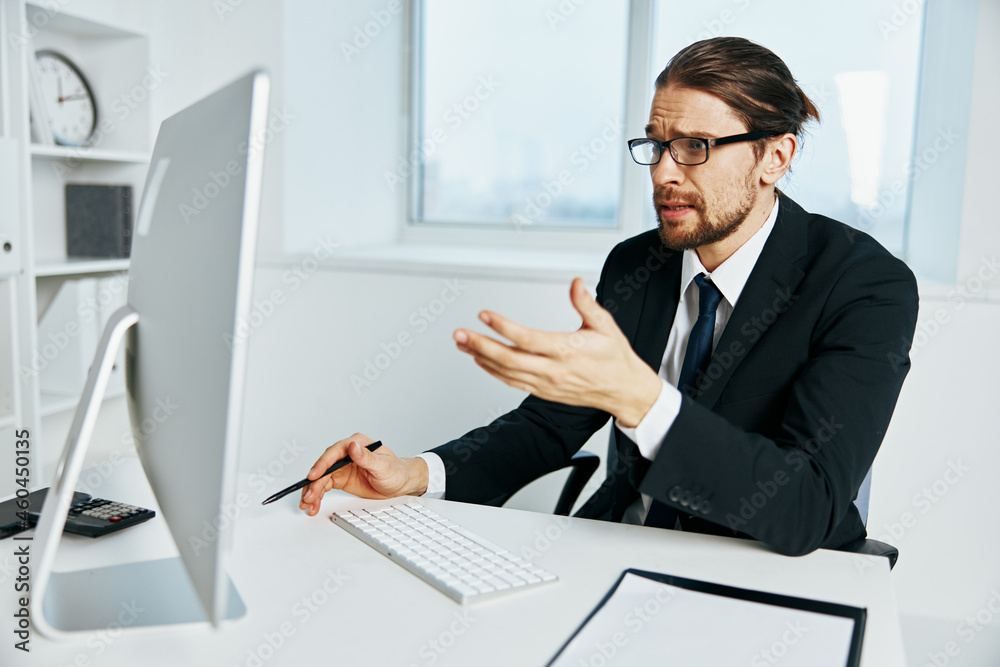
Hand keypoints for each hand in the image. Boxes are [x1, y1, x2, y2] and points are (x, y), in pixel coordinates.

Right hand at [298, 433, 428, 516]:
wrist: (401, 484)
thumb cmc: (396, 471)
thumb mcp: (383, 466)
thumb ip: (367, 457)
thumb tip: (352, 446)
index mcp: (357, 444)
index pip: (335, 452)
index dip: (322, 464)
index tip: (314, 475)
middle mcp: (346, 454)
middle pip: (324, 467)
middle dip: (314, 483)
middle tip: (309, 496)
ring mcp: (342, 467)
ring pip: (321, 478)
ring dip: (313, 491)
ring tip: (307, 504)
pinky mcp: (341, 479)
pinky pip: (325, 486)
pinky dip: (318, 495)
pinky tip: (313, 504)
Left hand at [453, 278, 661, 426]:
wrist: (624, 390)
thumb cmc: (615, 357)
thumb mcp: (605, 325)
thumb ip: (586, 303)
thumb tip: (575, 283)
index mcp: (567, 351)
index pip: (527, 339)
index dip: (503, 327)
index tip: (484, 315)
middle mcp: (553, 370)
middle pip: (508, 358)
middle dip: (480, 345)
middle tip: (459, 334)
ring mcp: (546, 383)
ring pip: (506, 372)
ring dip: (481, 357)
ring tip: (461, 344)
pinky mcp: (543, 391)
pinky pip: (512, 382)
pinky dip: (493, 371)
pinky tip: (481, 360)